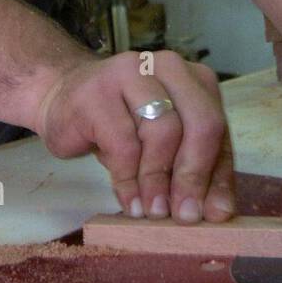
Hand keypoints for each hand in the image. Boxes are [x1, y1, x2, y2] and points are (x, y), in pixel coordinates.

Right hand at [33, 49, 235, 222]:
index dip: (218, 175)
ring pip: (163, 132)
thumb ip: (195, 171)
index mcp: (194, 78)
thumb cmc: (120, 125)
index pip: (219, 128)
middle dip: (193, 176)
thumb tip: (218, 213)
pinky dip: (129, 181)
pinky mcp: (98, 91)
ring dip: (158, 181)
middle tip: (183, 216)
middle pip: (201, 123)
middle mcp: (169, 66)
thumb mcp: (165, 146)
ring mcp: (132, 72)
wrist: (62, 98)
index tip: (213, 215)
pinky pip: (124, 144)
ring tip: (151, 211)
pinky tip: (129, 201)